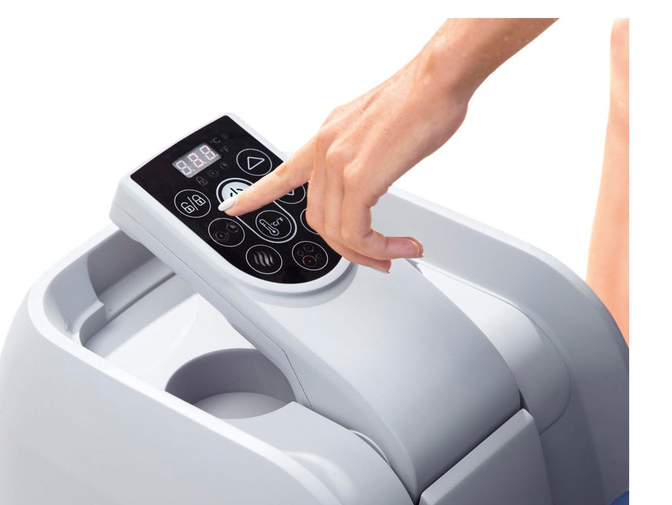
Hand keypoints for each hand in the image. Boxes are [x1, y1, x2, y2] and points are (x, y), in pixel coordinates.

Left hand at [221, 19, 555, 272]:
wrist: (438, 79)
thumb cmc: (419, 100)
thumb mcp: (378, 130)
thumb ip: (365, 154)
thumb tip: (375, 171)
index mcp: (327, 138)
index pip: (283, 173)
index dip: (255, 195)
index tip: (233, 208)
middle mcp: (325, 150)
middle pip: (318, 219)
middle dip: (348, 248)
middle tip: (377, 257)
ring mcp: (338, 163)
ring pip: (337, 231)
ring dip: (367, 253)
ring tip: (393, 255)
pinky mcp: (359, 177)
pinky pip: (357, 231)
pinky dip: (378, 248)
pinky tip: (399, 247)